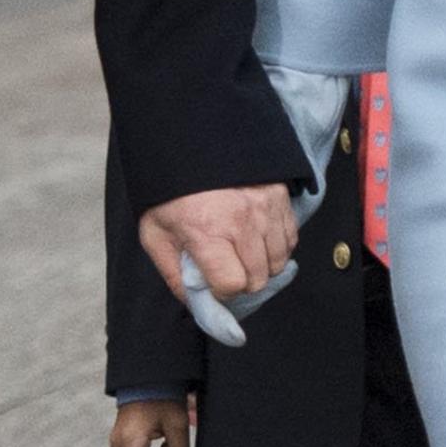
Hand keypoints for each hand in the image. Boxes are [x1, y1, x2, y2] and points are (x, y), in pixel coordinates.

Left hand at [140, 182, 297, 302]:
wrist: (190, 143)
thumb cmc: (170, 191)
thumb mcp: (155, 233)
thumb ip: (173, 273)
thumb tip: (194, 303)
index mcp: (207, 231)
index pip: (232, 284)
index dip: (221, 289)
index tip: (211, 279)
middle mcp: (242, 220)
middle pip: (258, 278)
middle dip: (241, 281)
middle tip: (225, 267)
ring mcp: (266, 207)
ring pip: (278, 261)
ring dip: (261, 265)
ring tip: (241, 252)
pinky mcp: (280, 196)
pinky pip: (290, 238)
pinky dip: (276, 246)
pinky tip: (257, 239)